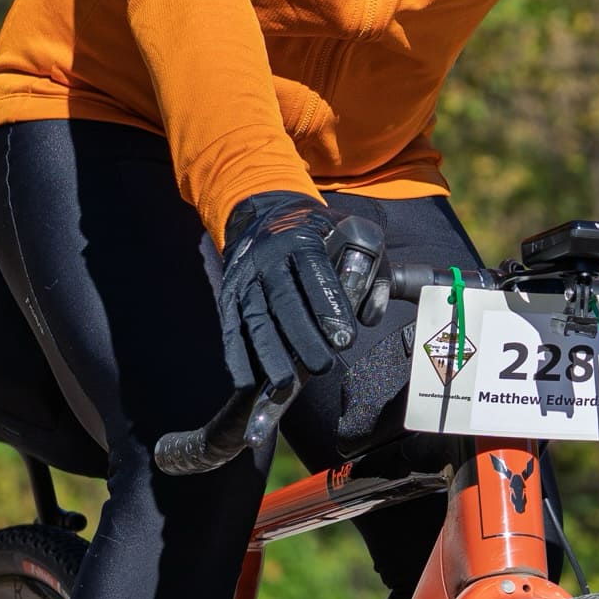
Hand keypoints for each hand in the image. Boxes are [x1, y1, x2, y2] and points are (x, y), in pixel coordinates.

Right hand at [217, 193, 380, 390]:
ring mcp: (244, 277)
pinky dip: (237, 357)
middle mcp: (267, 257)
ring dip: (268, 353)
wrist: (266, 215)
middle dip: (302, 336)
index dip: (329, 305)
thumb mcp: (352, 236)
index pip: (315, 272)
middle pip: (283, 300)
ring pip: (254, 318)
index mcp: (301, 239)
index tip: (345, 338)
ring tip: (285, 383)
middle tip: (322, 366)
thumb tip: (368, 318)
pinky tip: (247, 383)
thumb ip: (371, 274)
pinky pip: (231, 329)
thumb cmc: (320, 234)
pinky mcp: (228, 296)